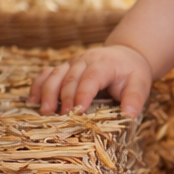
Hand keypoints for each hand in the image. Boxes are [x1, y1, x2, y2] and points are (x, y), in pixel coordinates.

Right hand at [28, 44, 153, 117]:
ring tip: (45, 112)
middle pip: (70, 78)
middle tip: (61, 118)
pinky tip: (33, 101)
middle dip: (64, 98)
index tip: (78, 111)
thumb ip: (135, 98)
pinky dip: (38, 86)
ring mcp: (72, 63)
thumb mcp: (141, 83)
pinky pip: (47, 74)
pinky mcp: (64, 67)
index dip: (83, 93)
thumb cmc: (132, 72)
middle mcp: (85, 60)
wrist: (125, 56)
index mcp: (104, 64)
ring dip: (48, 93)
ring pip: (55, 75)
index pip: (91, 77)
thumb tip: (130, 115)